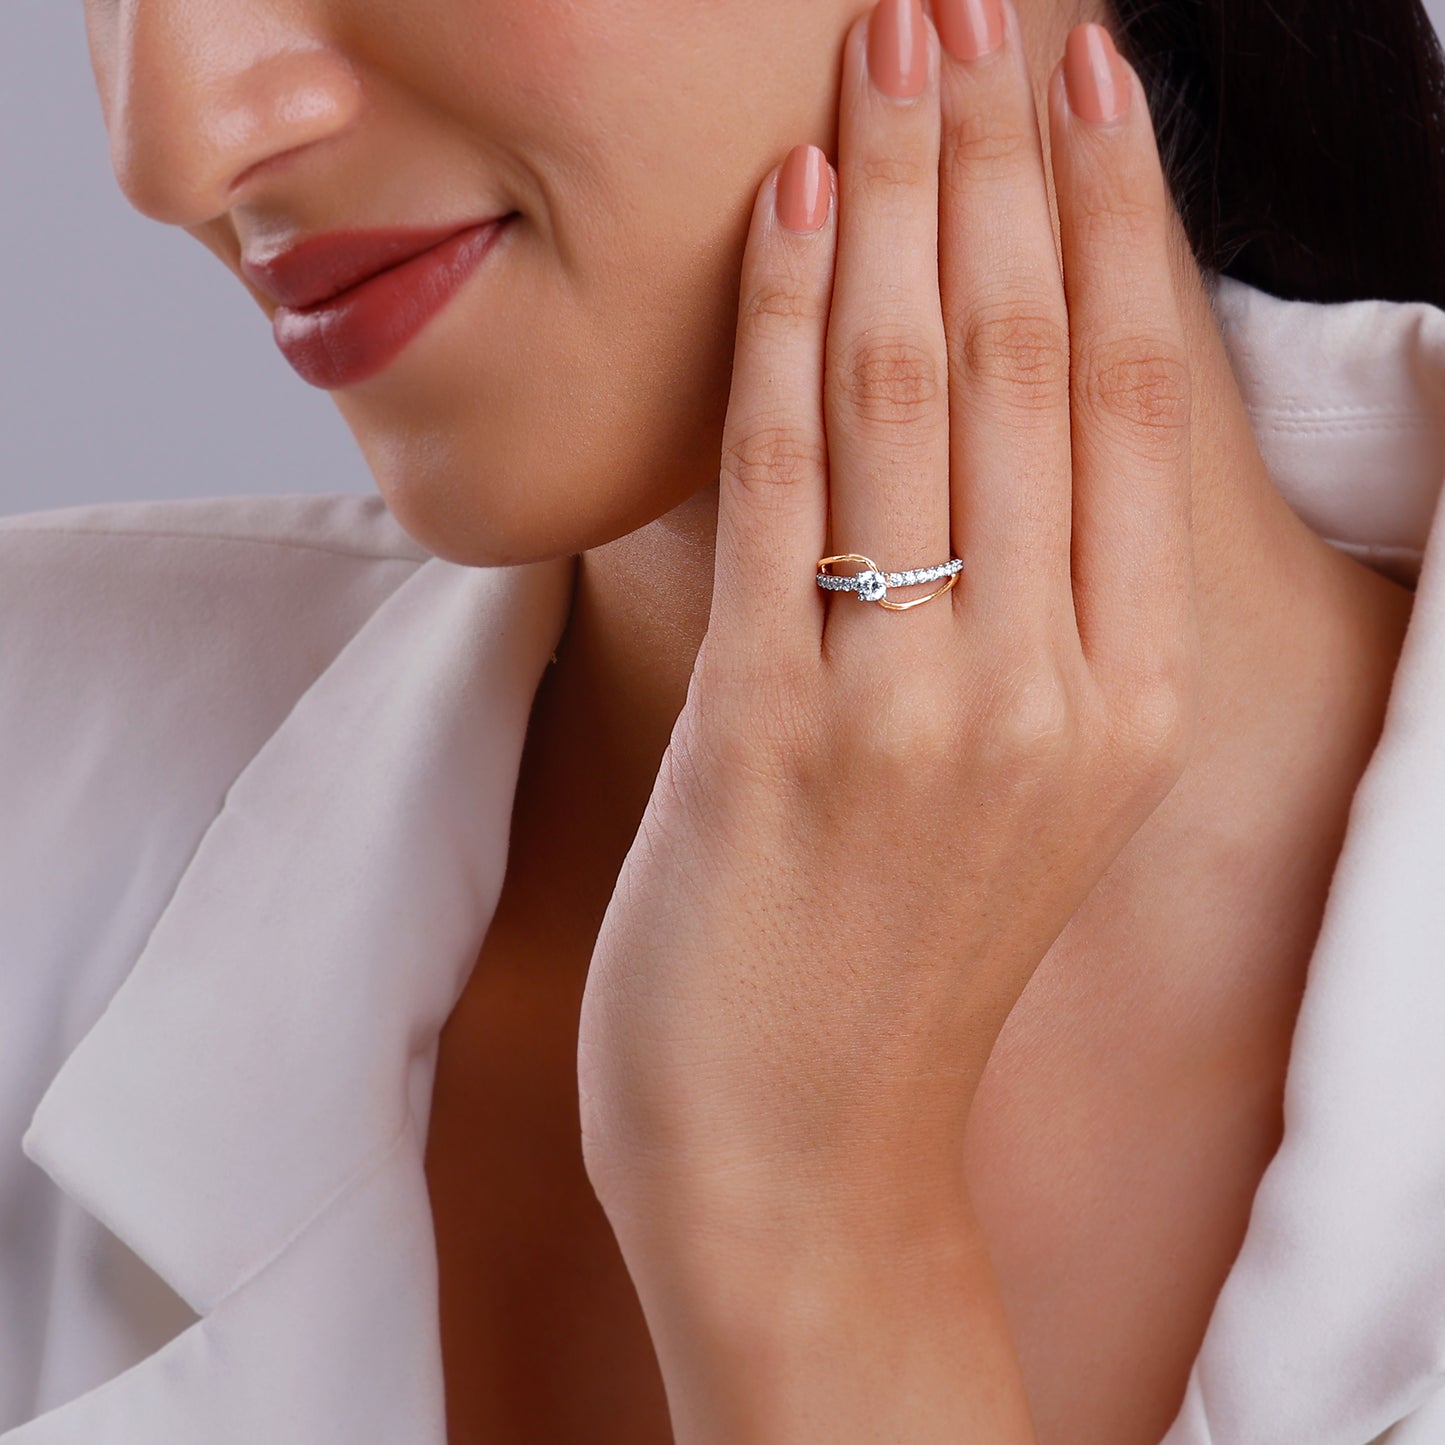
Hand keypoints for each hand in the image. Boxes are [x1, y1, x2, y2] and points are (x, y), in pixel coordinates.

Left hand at [578, 0, 1197, 1254]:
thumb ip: (1012, 628)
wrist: (799, 1161)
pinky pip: (788, 479)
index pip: (1132, 399)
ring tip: (886, 51)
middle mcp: (1053, 688)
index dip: (1108, 215)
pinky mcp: (778, 729)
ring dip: (897, 197)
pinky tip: (791, 207)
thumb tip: (966, 438)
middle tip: (969, 10)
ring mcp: (920, 707)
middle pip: (1035, 359)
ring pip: (923, 389)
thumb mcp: (1003, 802)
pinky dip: (789, 329)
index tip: (1079, 78)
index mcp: (1129, 702)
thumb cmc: (885, 980)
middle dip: (997, 158)